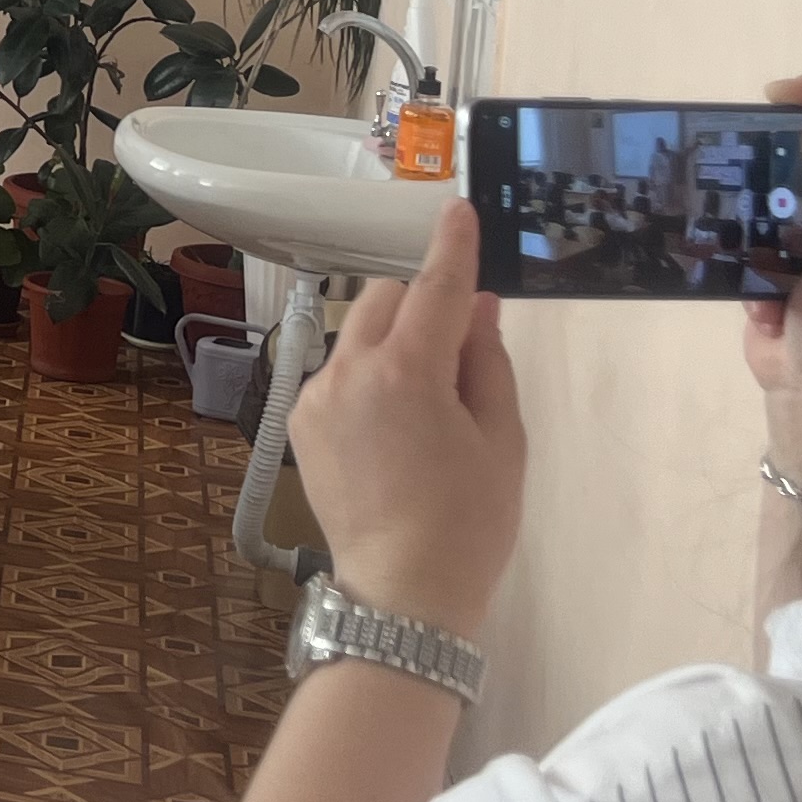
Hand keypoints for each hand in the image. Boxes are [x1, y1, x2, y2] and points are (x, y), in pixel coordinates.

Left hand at [287, 198, 526, 639]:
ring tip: (425, 412)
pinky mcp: (299, 422)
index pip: (434, 287)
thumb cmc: (469, 521)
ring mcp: (316, 395)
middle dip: (421, 308)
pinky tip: (391, 435)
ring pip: (358, 335)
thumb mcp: (503, 439)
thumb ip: (486, 362)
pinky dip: (367, 380)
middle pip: (385, 300)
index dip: (452, 247)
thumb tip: (475, 307)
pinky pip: (338, 374)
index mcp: (408, 371)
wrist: (403, 591)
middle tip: (458, 358)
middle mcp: (350, 370)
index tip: (458, 209)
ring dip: (393, 346)